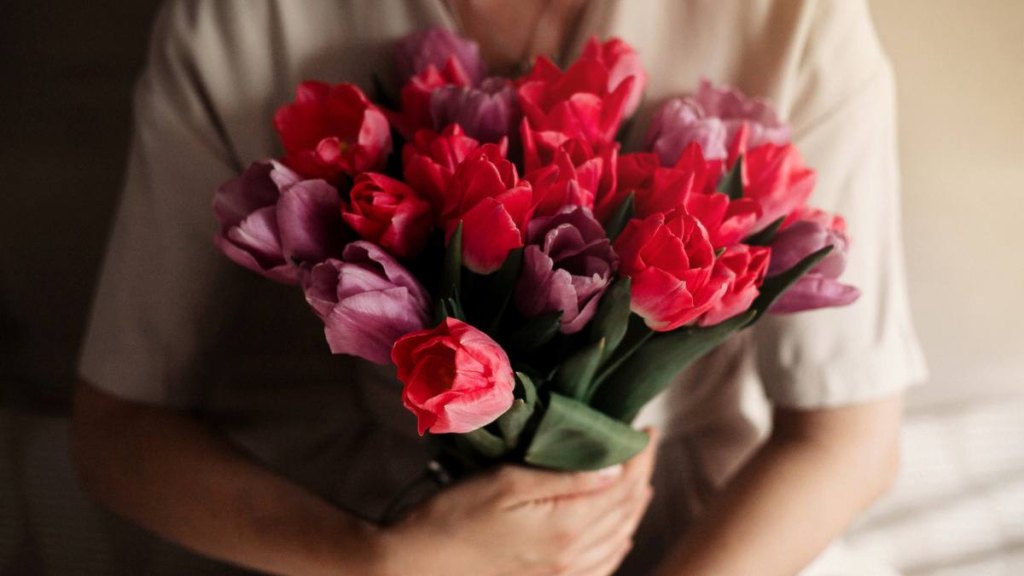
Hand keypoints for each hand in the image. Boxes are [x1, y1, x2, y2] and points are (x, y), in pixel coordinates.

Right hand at [373, 429, 657, 575]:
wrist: (416, 568)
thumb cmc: (453, 518)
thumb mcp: (505, 483)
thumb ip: (565, 478)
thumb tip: (616, 467)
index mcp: (568, 528)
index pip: (624, 486)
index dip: (640, 455)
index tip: (644, 429)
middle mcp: (575, 557)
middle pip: (627, 512)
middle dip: (641, 475)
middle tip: (643, 446)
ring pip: (620, 539)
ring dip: (635, 507)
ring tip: (639, 479)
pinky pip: (603, 567)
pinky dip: (619, 543)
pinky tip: (619, 532)